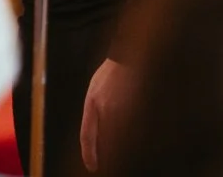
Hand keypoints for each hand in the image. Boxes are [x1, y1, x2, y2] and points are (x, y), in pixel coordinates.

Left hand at [80, 58, 126, 172]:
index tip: (92, 166)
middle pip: (105, 142)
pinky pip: (133, 130)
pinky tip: (134, 138)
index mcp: (92, 102)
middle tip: (108, 163)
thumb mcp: (94, 88)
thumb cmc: (111, 72)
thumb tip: (96, 133)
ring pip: (119, 139)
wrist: (128, 56)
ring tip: (122, 153)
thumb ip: (93, 109)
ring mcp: (122, 108)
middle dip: (106, 154)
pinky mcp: (135, 107)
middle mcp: (105, 108)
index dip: (88, 154)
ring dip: (120, 148)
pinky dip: (133, 137)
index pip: (87, 135)